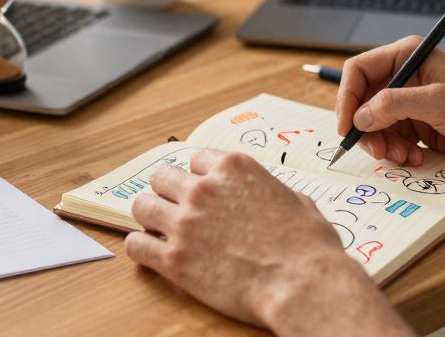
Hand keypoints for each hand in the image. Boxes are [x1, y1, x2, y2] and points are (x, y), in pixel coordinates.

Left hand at [125, 149, 409, 335]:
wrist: (303, 285)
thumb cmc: (309, 248)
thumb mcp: (297, 201)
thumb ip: (270, 191)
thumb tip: (269, 195)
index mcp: (233, 168)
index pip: (196, 159)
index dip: (200, 177)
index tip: (203, 191)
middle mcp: (204, 189)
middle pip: (161, 176)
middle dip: (169, 192)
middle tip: (178, 210)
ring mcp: (185, 223)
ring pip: (141, 205)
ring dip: (150, 216)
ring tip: (161, 230)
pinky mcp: (174, 260)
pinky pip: (136, 244)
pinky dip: (141, 248)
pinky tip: (153, 254)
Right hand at [336, 36, 444, 172]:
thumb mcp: (438, 102)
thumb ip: (394, 105)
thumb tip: (359, 116)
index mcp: (409, 56)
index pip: (360, 71)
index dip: (347, 97)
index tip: (346, 126)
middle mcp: (407, 77)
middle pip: (363, 100)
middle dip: (366, 127)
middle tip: (376, 151)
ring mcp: (413, 103)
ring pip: (375, 124)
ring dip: (383, 144)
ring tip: (404, 157)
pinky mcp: (420, 126)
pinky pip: (392, 139)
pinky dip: (396, 152)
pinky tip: (415, 159)